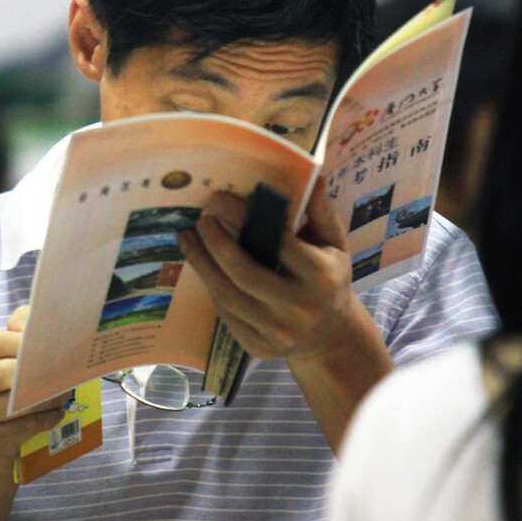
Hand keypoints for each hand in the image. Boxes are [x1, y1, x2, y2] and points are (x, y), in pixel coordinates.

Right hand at [0, 307, 68, 472]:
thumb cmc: (4, 383)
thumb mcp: (8, 348)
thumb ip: (20, 326)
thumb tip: (37, 326)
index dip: (23, 342)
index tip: (52, 343)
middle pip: (5, 372)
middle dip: (40, 370)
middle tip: (67, 369)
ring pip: (15, 403)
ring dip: (47, 397)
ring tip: (65, 391)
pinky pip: (21, 428)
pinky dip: (44, 420)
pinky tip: (57, 413)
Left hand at [177, 176, 367, 360]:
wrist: (331, 336)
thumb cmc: (329, 277)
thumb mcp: (334, 244)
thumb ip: (321, 210)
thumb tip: (311, 173)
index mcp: (321, 277)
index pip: (277, 242)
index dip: (243, 218)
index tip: (217, 198)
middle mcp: (300, 308)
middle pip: (243, 272)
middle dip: (215, 243)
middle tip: (200, 219)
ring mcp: (278, 332)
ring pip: (228, 295)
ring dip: (202, 263)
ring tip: (187, 239)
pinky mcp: (259, 347)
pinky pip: (226, 314)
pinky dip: (212, 287)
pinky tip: (202, 266)